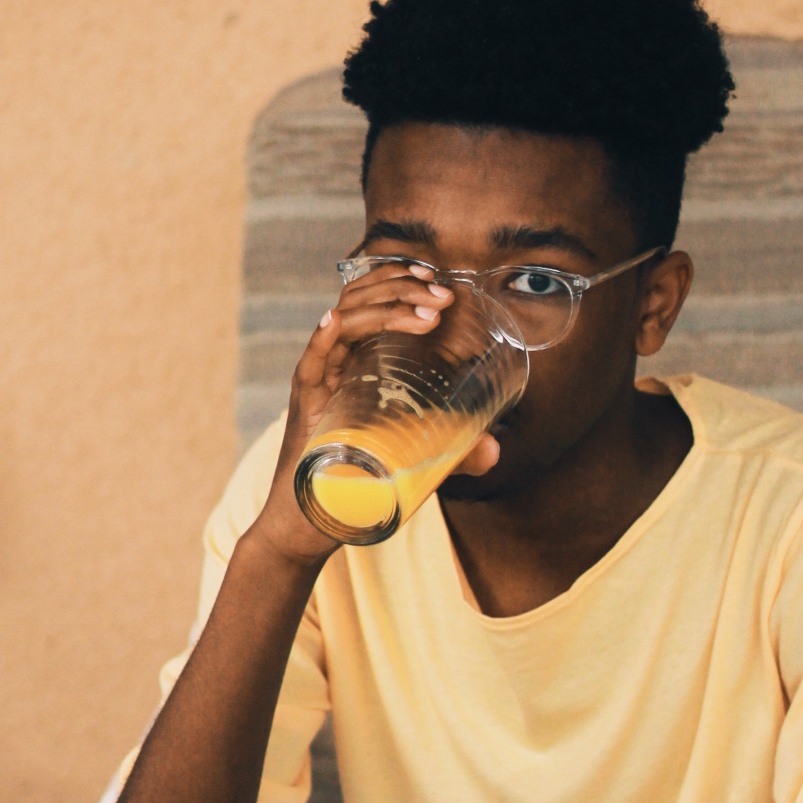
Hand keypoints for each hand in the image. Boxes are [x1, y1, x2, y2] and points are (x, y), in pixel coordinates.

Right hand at [248, 259, 500, 569]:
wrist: (310, 522)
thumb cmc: (360, 482)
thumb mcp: (414, 457)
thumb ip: (455, 451)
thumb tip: (495, 448)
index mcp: (356, 359)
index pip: (372, 299)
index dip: (402, 280)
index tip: (438, 282)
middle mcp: (335, 360)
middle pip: (360, 299)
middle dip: (403, 288)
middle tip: (442, 297)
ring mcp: (319, 378)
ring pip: (344, 319)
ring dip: (384, 307)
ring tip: (426, 315)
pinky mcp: (306, 404)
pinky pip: (312, 361)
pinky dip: (324, 337)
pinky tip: (338, 322)